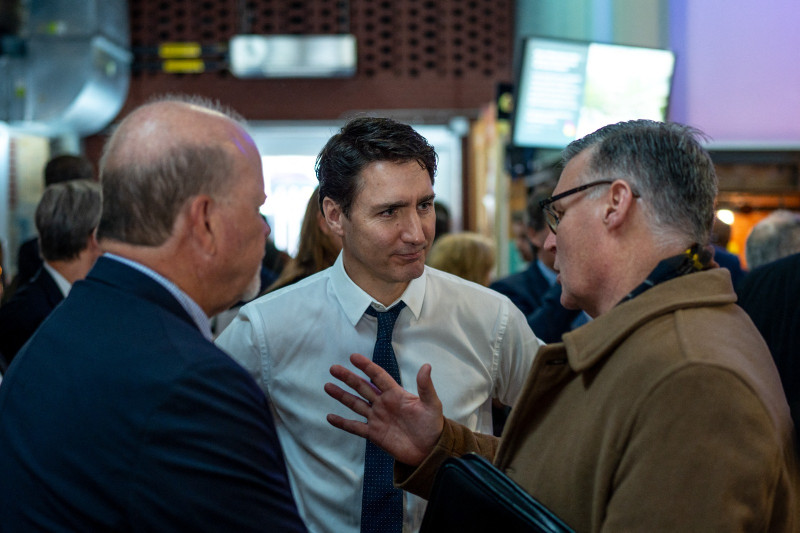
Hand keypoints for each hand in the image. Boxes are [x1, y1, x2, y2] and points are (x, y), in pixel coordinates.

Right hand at [324, 353, 444, 466]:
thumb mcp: (432, 405)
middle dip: (348, 378)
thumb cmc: (433, 426)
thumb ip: (426, 386)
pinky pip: (355, 427)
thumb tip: (426, 366)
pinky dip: (343, 423)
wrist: (430, 451)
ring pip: (355, 404)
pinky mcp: (374, 434)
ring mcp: (377, 418)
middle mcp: (383, 404)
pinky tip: (330, 417)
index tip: (353, 357)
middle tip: (333, 368)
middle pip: (362, 387)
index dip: (366, 366)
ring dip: (342, 396)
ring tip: (328, 386)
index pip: (378, 376)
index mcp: (396, 394)